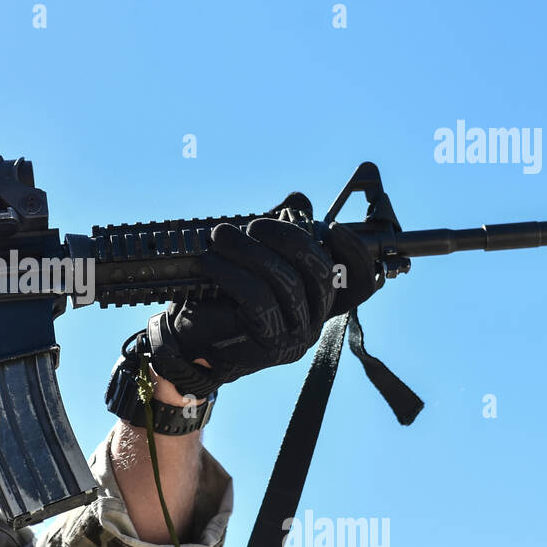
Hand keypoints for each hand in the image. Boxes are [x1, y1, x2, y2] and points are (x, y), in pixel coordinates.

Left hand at [147, 194, 379, 397]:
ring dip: (249, 251)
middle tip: (253, 226)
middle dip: (286, 238)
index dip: (355, 253)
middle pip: (320, 272)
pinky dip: (231, 274)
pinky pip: (258, 299)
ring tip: (221, 237)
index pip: (358, 283)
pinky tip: (211, 263)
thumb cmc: (220, 299)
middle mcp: (314, 321)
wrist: (188, 343)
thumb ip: (278, 235)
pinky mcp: (270, 346)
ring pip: (286, 282)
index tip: (333, 227)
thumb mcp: (252, 263)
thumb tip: (299, 200)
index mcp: (316, 301)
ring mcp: (296, 337)